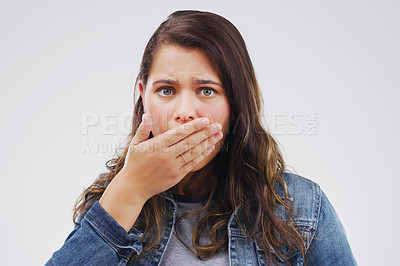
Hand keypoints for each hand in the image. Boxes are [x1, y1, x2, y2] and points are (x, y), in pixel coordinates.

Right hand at [99, 113, 222, 230]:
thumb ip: (143, 129)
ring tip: (218, 135)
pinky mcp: (176, 176)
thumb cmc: (134, 163)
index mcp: (157, 145)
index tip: (205, 120)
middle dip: (205, 133)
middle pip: (190, 142)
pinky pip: (192, 164)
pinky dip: (202, 155)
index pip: (179, 133)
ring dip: (207, 143)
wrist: (133, 187)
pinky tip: (210, 148)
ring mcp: (172, 167)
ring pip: (193, 152)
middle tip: (217, 125)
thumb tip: (147, 115)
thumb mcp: (135, 144)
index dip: (193, 126)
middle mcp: (166, 155)